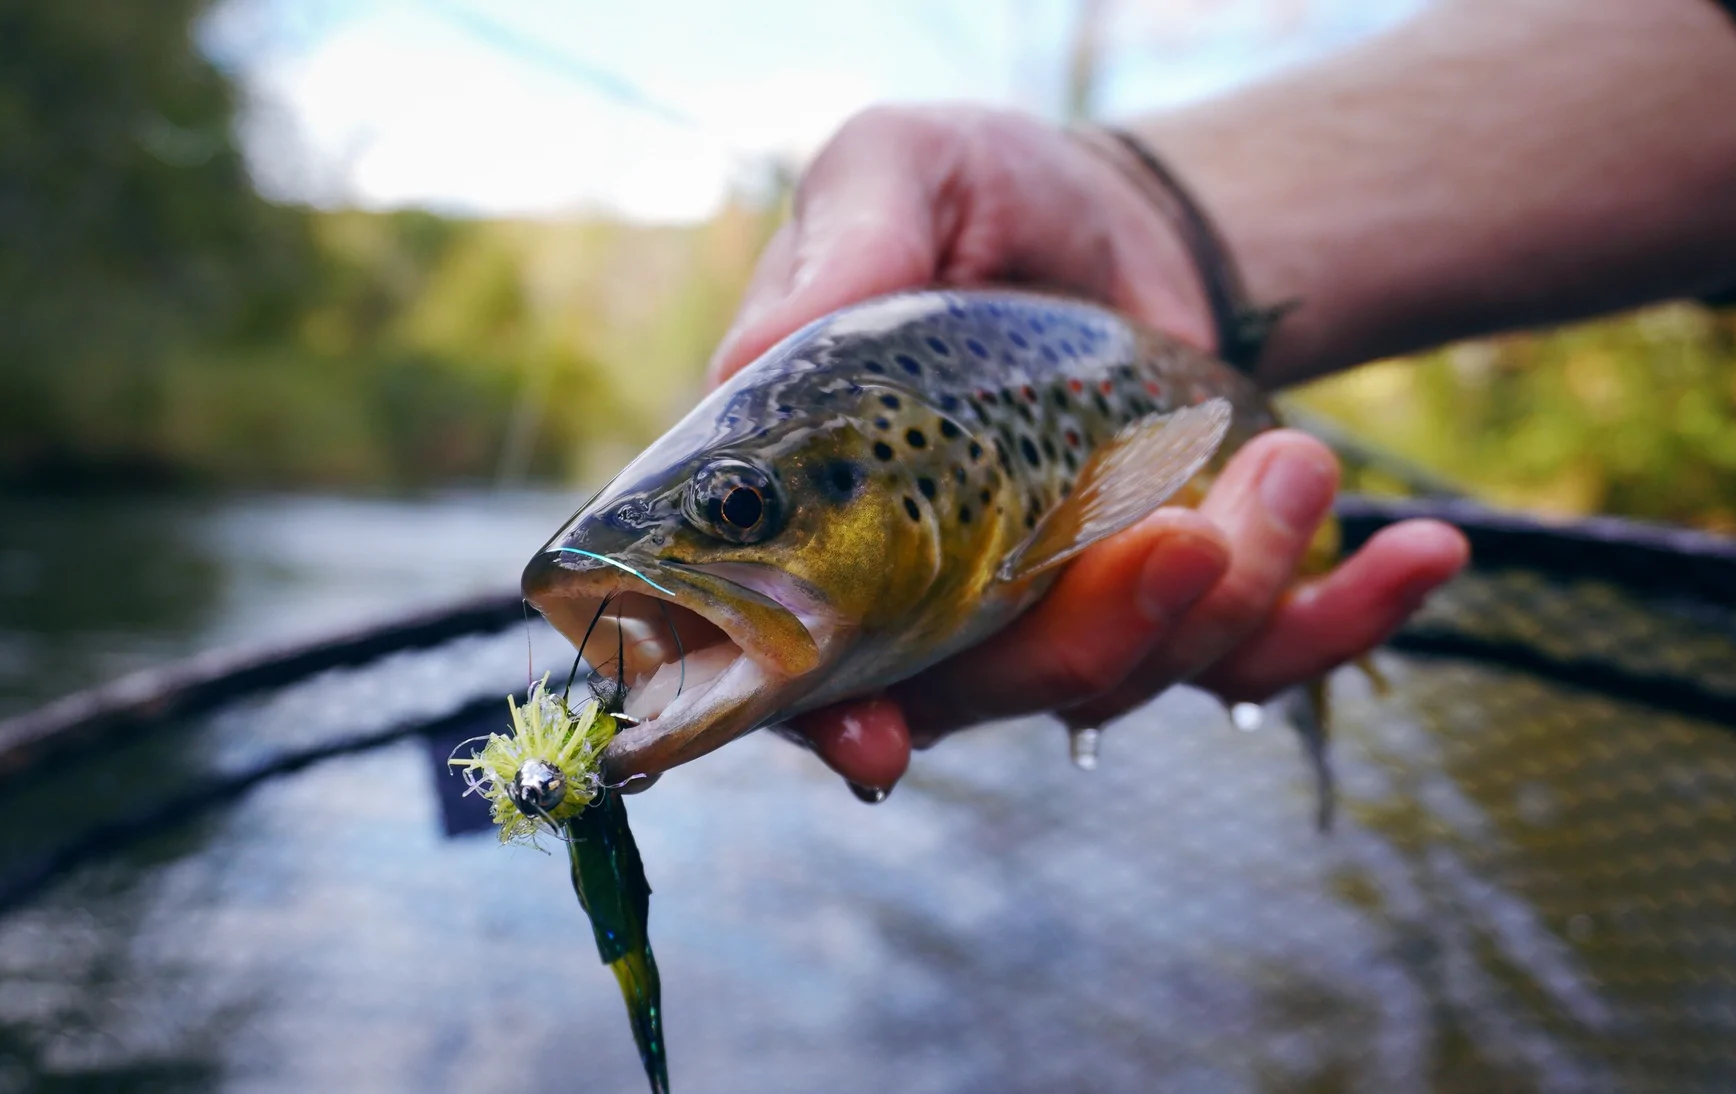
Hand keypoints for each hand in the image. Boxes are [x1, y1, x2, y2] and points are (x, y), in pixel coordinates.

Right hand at [712, 104, 1468, 794]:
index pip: (807, 654)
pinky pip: (1264, 657)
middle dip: (1100, 633)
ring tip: (1296, 459)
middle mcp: (939, 594)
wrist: (1115, 212)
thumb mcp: (898, 173)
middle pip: (1000, 686)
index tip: (880, 738)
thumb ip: (846, 250)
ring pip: (1142, 674)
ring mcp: (1068, 609)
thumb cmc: (977, 193)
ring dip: (1237, 588)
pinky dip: (1349, 620)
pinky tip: (1421, 554)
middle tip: (1187, 528)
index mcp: (833, 520)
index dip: (832, 716)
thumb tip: (763, 348)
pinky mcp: (1184, 604)